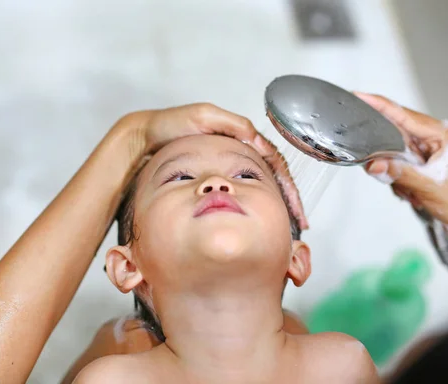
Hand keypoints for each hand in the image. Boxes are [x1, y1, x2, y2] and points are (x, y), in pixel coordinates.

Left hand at [117, 103, 307, 229]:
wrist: (147, 139)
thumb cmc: (172, 126)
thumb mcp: (202, 117)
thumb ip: (230, 123)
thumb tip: (255, 137)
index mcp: (243, 137)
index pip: (275, 162)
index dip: (288, 185)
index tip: (294, 206)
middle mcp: (242, 152)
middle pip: (275, 178)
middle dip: (290, 201)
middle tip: (300, 224)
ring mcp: (230, 166)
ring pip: (263, 188)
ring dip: (278, 206)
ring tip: (289, 229)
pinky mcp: (218, 177)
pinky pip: (244, 193)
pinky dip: (257, 206)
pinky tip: (262, 222)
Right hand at [356, 92, 447, 237]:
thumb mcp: (427, 186)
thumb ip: (397, 172)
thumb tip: (373, 163)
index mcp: (444, 135)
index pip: (404, 115)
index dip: (379, 105)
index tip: (359, 96)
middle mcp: (437, 139)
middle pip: (396, 134)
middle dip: (387, 155)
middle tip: (382, 167)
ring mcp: (430, 152)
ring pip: (394, 153)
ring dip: (395, 173)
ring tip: (410, 189)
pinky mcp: (424, 165)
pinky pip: (398, 166)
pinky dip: (398, 180)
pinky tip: (412, 193)